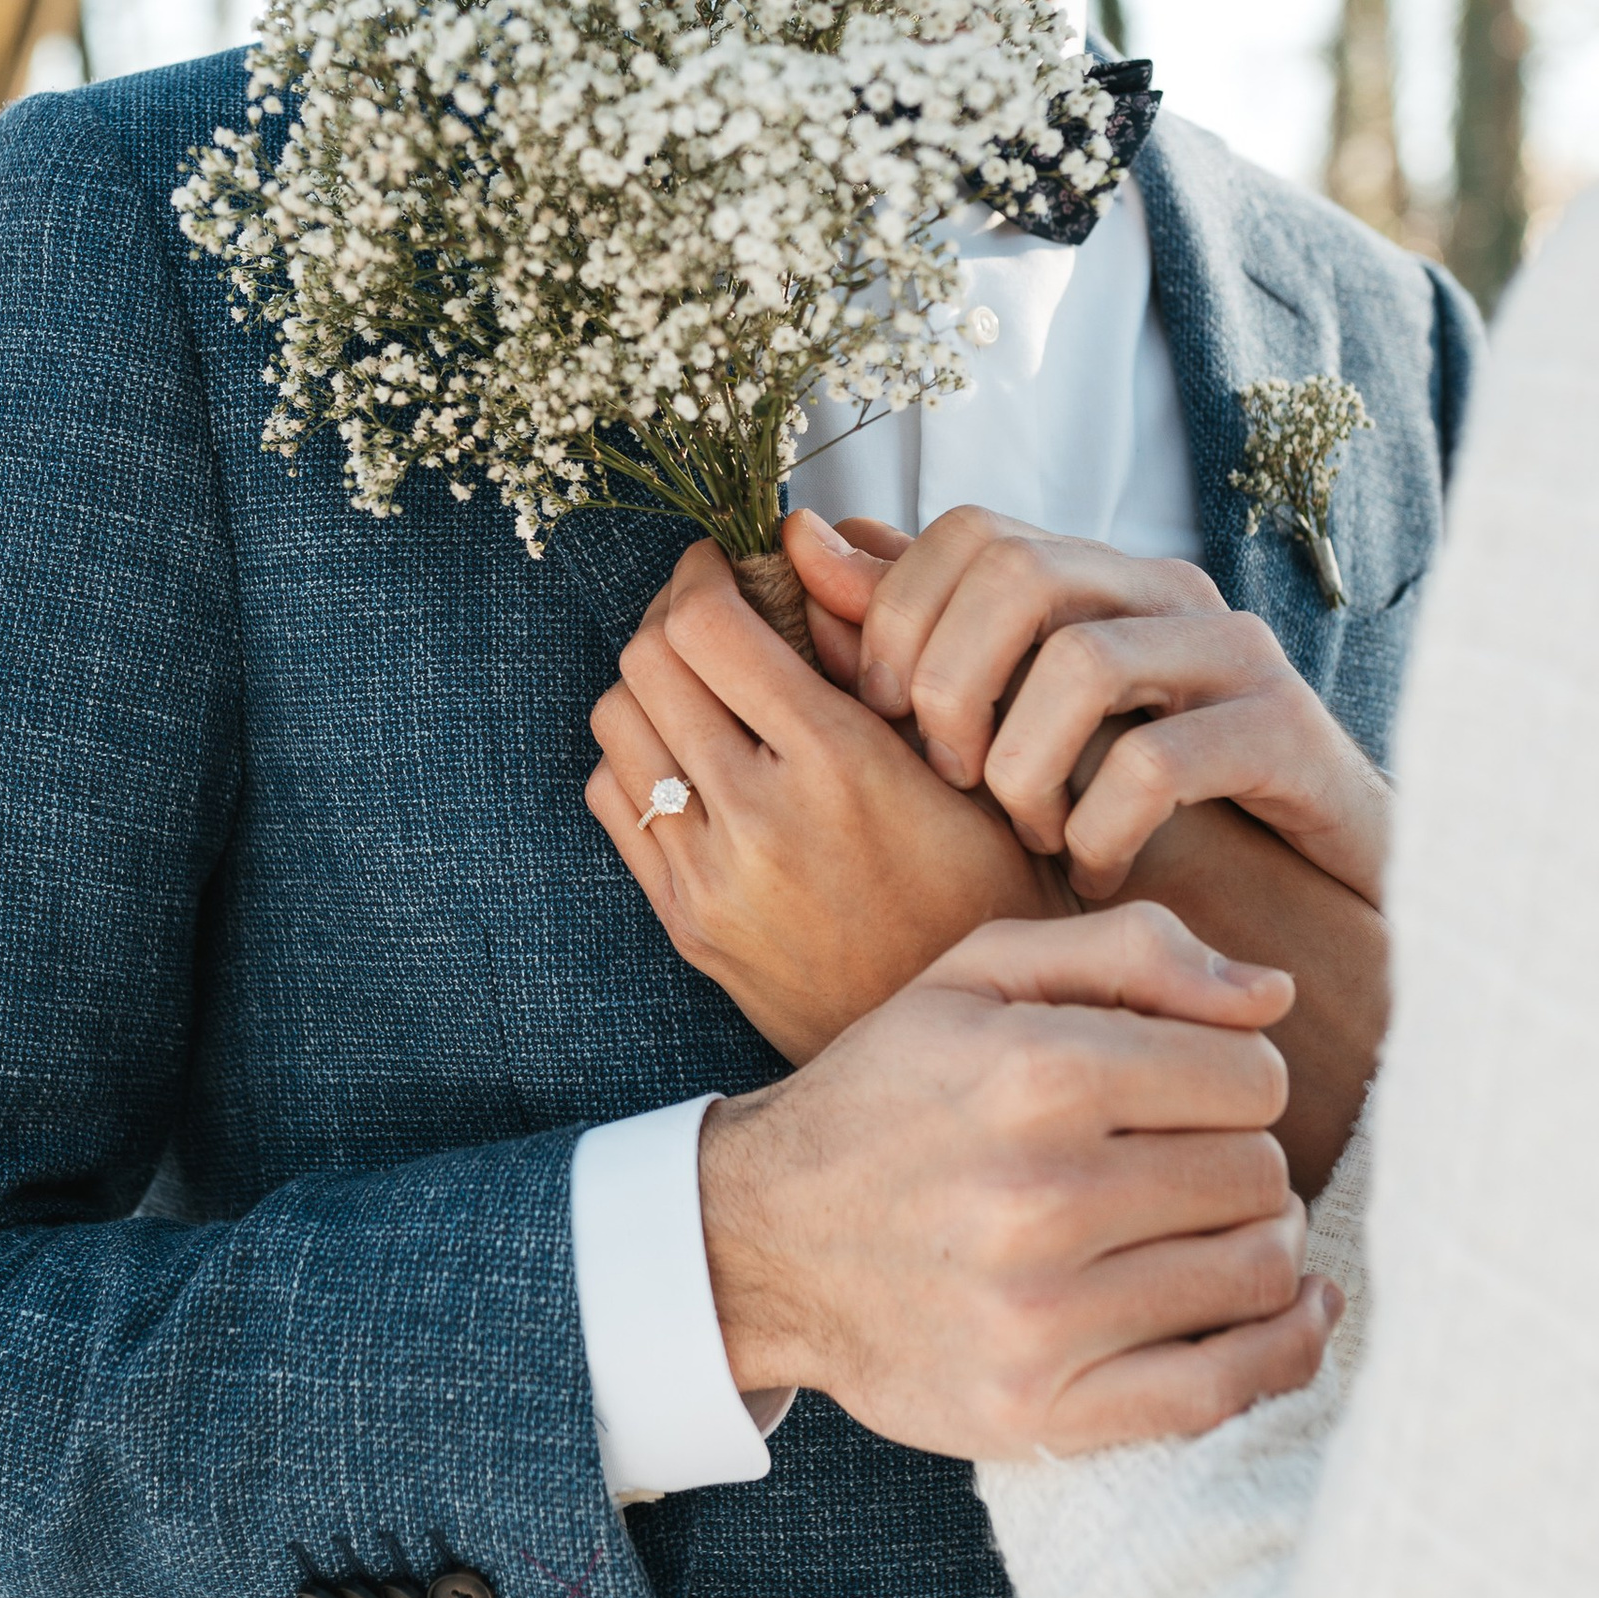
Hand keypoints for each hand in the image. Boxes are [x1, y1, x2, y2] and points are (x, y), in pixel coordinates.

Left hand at [586, 540, 1063, 1062]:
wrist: (961, 1045)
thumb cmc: (983, 884)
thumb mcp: (959, 760)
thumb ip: (873, 655)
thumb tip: (796, 551)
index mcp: (840, 762)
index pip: (707, 625)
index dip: (702, 573)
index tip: (723, 564)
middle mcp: (763, 817)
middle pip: (646, 662)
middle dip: (669, 619)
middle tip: (707, 614)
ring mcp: (712, 876)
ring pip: (617, 726)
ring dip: (648, 688)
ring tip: (699, 687)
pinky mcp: (686, 922)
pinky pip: (615, 803)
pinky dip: (638, 761)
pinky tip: (691, 760)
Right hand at [698, 905, 1336, 1457]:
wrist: (760, 1242)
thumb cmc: (889, 1094)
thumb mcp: (977, 977)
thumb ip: (1131, 951)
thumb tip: (1277, 995)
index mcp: (1033, 1073)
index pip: (1251, 1075)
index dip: (1239, 1074)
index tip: (1193, 1090)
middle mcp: (1039, 1195)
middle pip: (1259, 1174)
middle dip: (1243, 1159)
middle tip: (1189, 1164)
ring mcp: (1039, 1316)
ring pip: (1257, 1273)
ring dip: (1261, 1246)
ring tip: (1210, 1229)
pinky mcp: (1038, 1411)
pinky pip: (1224, 1389)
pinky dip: (1284, 1349)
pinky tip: (1290, 1311)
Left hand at [783, 503, 1391, 905]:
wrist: (1310, 893)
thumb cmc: (1140, 808)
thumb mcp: (1017, 723)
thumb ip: (920, 639)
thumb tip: (804, 544)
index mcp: (1098, 575)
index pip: (972, 530)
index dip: (903, 618)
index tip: (884, 716)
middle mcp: (1167, 592)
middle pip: (1021, 573)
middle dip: (953, 687)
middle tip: (950, 779)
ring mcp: (1235, 656)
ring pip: (1084, 663)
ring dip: (1024, 770)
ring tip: (1027, 834)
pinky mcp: (1285, 734)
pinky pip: (1159, 763)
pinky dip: (1100, 833)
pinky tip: (1091, 872)